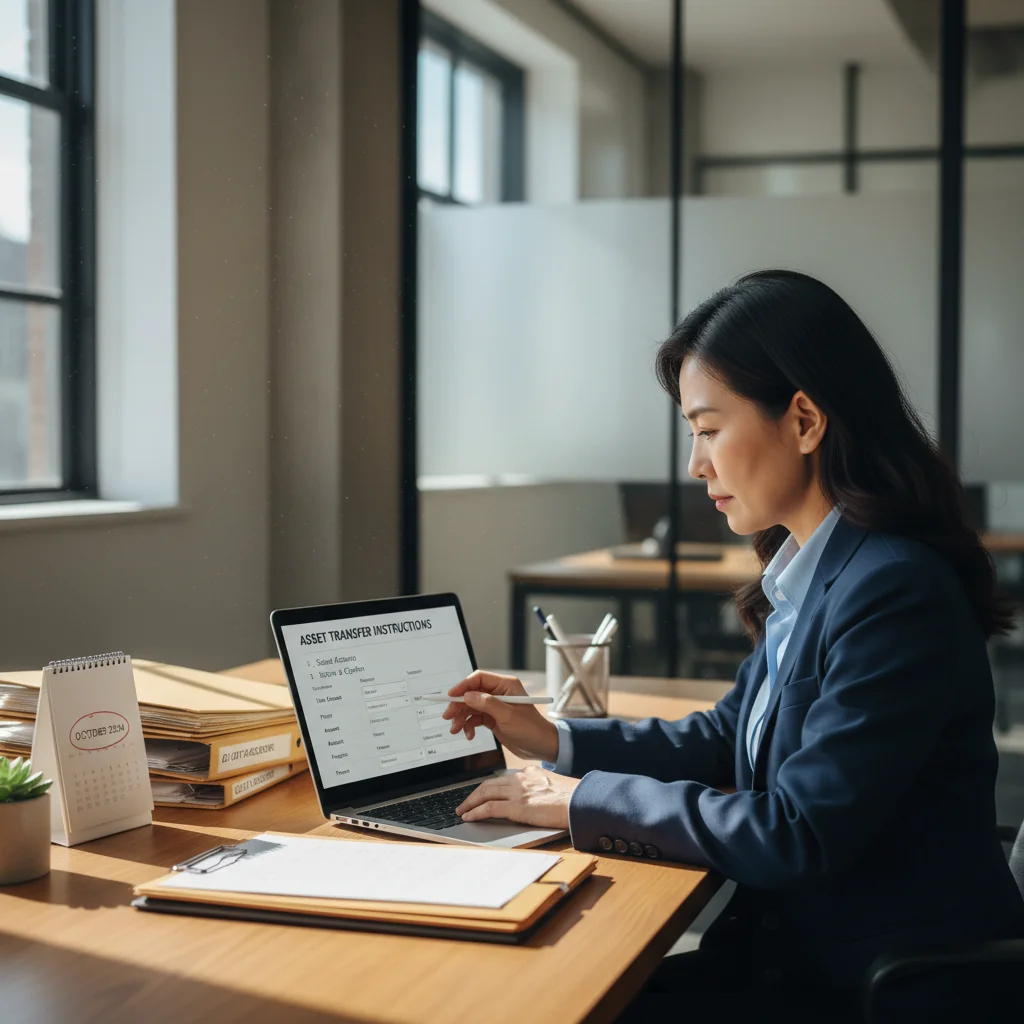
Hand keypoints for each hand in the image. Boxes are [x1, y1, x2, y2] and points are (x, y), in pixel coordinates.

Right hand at [442, 670, 558, 762]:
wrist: (541, 747)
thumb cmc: (530, 728)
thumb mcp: (508, 715)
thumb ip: (487, 704)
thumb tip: (467, 696)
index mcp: (506, 685)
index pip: (479, 678)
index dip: (463, 686)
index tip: (451, 696)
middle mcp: (499, 693)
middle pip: (472, 693)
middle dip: (459, 705)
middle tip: (448, 716)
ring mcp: (495, 706)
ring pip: (471, 707)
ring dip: (461, 718)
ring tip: (456, 729)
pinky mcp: (492, 718)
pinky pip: (475, 718)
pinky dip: (469, 726)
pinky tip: (469, 735)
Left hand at [455, 764, 579, 829]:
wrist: (581, 801)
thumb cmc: (573, 796)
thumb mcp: (553, 784)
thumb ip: (540, 785)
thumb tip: (534, 791)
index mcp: (530, 774)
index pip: (503, 779)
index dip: (489, 787)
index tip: (482, 793)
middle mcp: (521, 780)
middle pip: (489, 784)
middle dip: (474, 794)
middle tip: (464, 803)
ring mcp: (518, 792)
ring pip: (485, 794)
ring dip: (470, 803)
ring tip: (462, 811)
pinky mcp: (517, 807)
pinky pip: (489, 808)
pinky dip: (476, 812)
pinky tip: (469, 817)